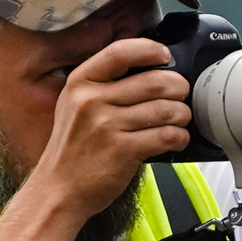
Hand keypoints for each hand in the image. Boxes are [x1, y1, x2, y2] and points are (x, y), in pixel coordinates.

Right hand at [27, 39, 191, 224]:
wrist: (59, 190)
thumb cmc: (72, 150)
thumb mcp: (74, 106)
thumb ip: (103, 86)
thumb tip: (149, 71)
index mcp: (80, 83)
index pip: (120, 51)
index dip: (150, 50)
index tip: (164, 56)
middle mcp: (92, 100)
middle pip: (154, 81)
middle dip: (178, 87)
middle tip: (181, 94)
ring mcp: (107, 125)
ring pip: (165, 109)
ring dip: (182, 114)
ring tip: (180, 120)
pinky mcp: (123, 150)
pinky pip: (165, 135)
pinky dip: (179, 137)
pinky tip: (176, 139)